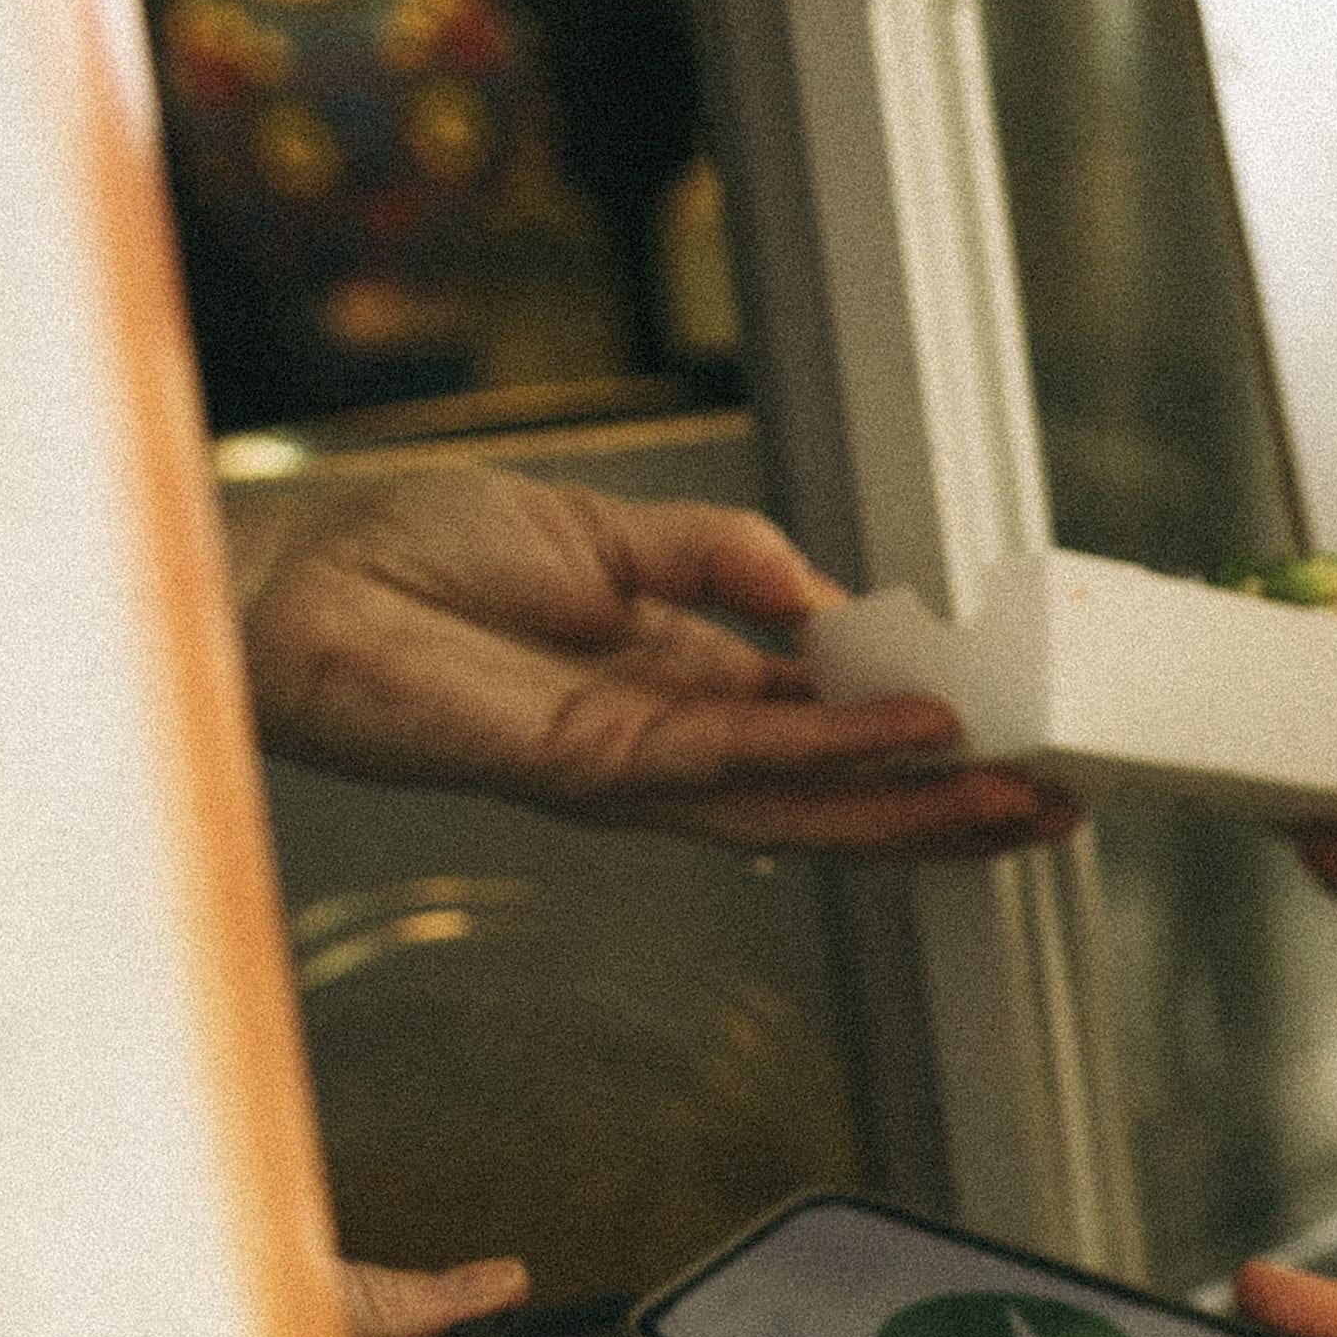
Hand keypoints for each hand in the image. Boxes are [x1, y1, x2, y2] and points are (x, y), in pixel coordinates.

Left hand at [230, 463, 1079, 856]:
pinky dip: (838, 752)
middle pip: (831, 788)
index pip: (815, 722)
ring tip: (1021, 802)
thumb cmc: (396, 551)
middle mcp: (661, 738)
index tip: (1000, 726)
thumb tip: (823, 595)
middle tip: (1054, 804)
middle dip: (946, 803)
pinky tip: (916, 737)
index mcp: (664, 679)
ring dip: (922, 807)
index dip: (910, 729)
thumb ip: (716, 557)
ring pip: (807, 803)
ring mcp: (631, 768)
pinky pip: (741, 765)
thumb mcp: (597, 528)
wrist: (282, 580)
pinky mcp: (591, 769)